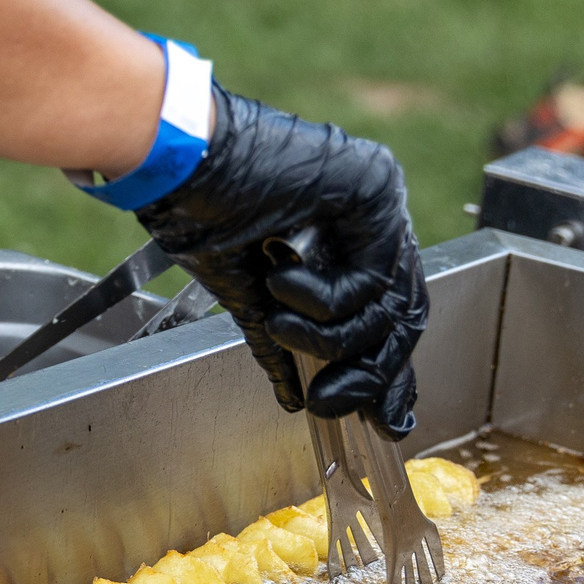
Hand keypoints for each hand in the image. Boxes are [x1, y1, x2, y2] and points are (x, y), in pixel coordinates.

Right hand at [133, 85, 426, 435]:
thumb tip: (293, 398)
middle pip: (404, 315)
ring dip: (329, 336)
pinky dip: (323, 299)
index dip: (388, 371)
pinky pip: (372, 276)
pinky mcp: (375, 185)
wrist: (179, 162)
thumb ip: (280, 343)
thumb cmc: (200, 208)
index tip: (383, 420)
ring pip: (390, 305)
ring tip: (279, 324)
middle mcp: (372, 218)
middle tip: (331, 402)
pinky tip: (280, 279)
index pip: (390, 313)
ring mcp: (379, 200)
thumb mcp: (249, 295)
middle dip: (371, 371)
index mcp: (346, 236)